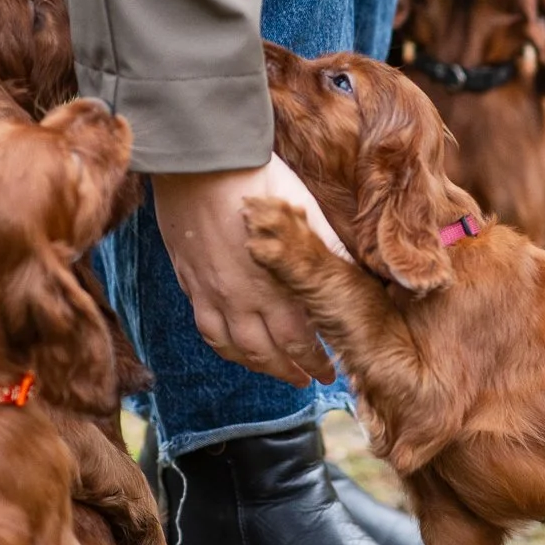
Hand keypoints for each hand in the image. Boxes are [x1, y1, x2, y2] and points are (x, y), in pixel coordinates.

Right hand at [151, 156, 344, 385]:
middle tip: (306, 382)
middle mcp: (246, 298)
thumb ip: (324, 248)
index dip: (316, 361)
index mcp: (279, 283)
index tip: (329, 373)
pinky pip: (208, 329)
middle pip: (269, 353)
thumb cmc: (259, 178)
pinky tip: (234, 349)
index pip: (301, 339)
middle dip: (291, 371)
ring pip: (237, 348)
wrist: (202, 162)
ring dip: (258, 367)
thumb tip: (353, 270)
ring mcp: (215, 293)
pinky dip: (224, 347)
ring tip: (274, 372)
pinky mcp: (192, 283)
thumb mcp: (306, 211)